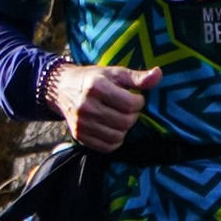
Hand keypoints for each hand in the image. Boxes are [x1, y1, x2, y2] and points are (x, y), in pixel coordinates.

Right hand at [46, 60, 160, 147]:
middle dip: (132, 116)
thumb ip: (137, 77)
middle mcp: (87, 106)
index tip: (134, 98)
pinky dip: (114, 141)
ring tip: (120, 118)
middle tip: (127, 109)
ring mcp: (82, 123)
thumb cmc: (94, 79)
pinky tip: (113, 129)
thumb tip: (158, 74)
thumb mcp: (115, 73)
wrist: (62, 88)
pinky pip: (106, 147)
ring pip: (117, 136)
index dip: (138, 102)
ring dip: (124, 129)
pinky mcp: (79, 135)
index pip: (130, 104)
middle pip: (125, 122)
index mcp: (97, 87)